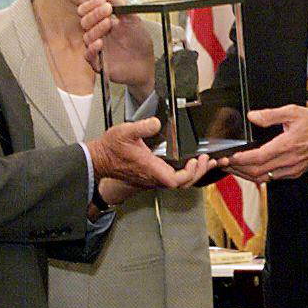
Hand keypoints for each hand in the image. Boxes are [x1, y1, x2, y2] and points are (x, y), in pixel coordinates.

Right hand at [78, 0, 154, 98]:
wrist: (147, 63)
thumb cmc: (140, 42)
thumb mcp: (134, 20)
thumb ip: (122, 6)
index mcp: (102, 22)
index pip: (87, 11)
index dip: (92, 4)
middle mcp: (97, 34)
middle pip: (84, 21)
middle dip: (95, 14)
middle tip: (107, 9)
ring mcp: (97, 48)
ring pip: (86, 36)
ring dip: (96, 28)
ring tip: (108, 23)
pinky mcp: (99, 63)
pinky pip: (89, 56)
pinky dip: (92, 48)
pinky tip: (100, 42)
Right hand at [88, 118, 209, 188]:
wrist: (99, 159)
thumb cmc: (111, 149)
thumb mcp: (126, 132)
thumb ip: (142, 127)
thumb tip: (156, 123)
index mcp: (150, 169)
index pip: (175, 180)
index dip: (189, 173)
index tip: (196, 161)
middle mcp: (153, 177)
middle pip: (183, 184)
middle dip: (198, 173)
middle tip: (208, 160)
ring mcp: (152, 179)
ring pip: (179, 183)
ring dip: (194, 173)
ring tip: (205, 162)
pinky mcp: (151, 176)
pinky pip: (172, 179)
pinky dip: (185, 173)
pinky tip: (190, 164)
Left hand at [219, 106, 307, 182]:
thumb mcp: (292, 111)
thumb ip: (270, 115)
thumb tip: (253, 116)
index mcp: (287, 145)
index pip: (259, 157)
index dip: (241, 160)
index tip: (229, 157)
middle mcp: (288, 161)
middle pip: (257, 171)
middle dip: (237, 169)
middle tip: (224, 164)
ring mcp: (291, 170)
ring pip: (263, 178)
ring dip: (245, 175)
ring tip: (232, 168)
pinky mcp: (293, 173)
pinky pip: (272, 179)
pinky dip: (257, 176)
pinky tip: (249, 170)